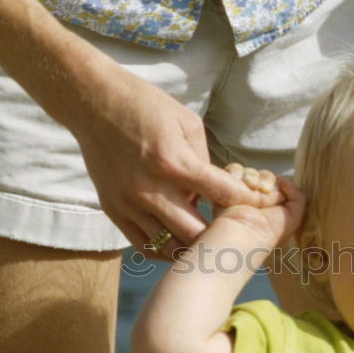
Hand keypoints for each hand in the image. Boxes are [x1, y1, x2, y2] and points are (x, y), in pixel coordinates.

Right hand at [70, 66, 276, 259]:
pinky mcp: (113, 210)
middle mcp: (150, 188)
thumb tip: (217, 190)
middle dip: (220, 235)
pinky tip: (179, 243)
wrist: (92, 102)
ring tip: (207, 243)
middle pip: (197, 233)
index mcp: (174, 162)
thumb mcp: (187, 122)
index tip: (261, 206)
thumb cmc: (144, 105)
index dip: (249, 202)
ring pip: (169, 246)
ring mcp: (129, 203)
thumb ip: (205, 161)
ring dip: (192, 247)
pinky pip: (144, 245)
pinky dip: (165, 250)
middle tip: (234, 233)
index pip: (223, 194)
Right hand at [213, 164, 304, 247]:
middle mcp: (257, 197)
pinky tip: (241, 182)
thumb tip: (283, 179)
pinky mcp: (226, 187)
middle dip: (267, 180)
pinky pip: (233, 170)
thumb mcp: (294, 216)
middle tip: (264, 190)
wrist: (246, 231)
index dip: (280, 183)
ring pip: (250, 172)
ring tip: (252, 187)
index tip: (279, 190)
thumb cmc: (271, 229)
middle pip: (265, 175)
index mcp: (272, 203)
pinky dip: (237, 172)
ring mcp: (241, 192)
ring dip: (253, 176)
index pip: (278, 183)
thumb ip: (298, 196)